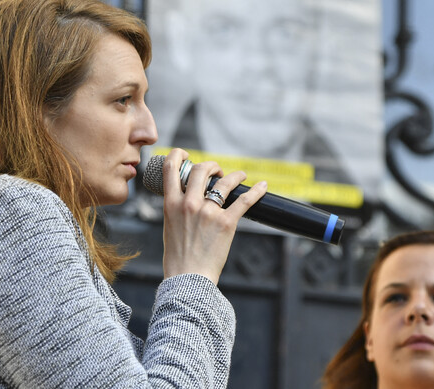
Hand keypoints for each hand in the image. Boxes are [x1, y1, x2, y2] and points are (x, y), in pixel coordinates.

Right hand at [160, 148, 267, 284]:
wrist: (188, 279)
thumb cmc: (178, 257)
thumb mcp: (169, 226)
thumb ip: (177, 209)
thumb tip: (188, 198)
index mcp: (171, 204)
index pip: (170, 168)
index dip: (179, 155)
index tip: (187, 155)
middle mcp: (189, 204)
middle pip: (202, 169)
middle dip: (212, 166)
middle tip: (218, 172)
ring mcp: (208, 212)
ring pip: (225, 182)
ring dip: (234, 176)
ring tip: (240, 176)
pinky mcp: (226, 223)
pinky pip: (245, 201)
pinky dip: (257, 192)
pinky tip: (263, 187)